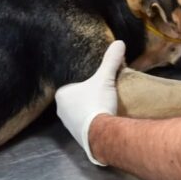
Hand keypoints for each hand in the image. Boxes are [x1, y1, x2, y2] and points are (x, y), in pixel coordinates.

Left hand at [55, 41, 125, 165]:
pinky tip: (102, 118)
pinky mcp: (79, 136)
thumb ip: (110, 61)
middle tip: (101, 91)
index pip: (71, 84)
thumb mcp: (105, 79)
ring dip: (90, 109)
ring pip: (80, 112)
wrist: (102, 133)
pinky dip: (93, 121)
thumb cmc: (97, 102)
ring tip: (103, 103)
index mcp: (61, 95)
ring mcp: (69, 125)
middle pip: (76, 98)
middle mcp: (61, 111)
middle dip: (87, 96)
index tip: (95, 81)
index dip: (83, 82)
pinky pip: (86, 124)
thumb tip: (119, 42)